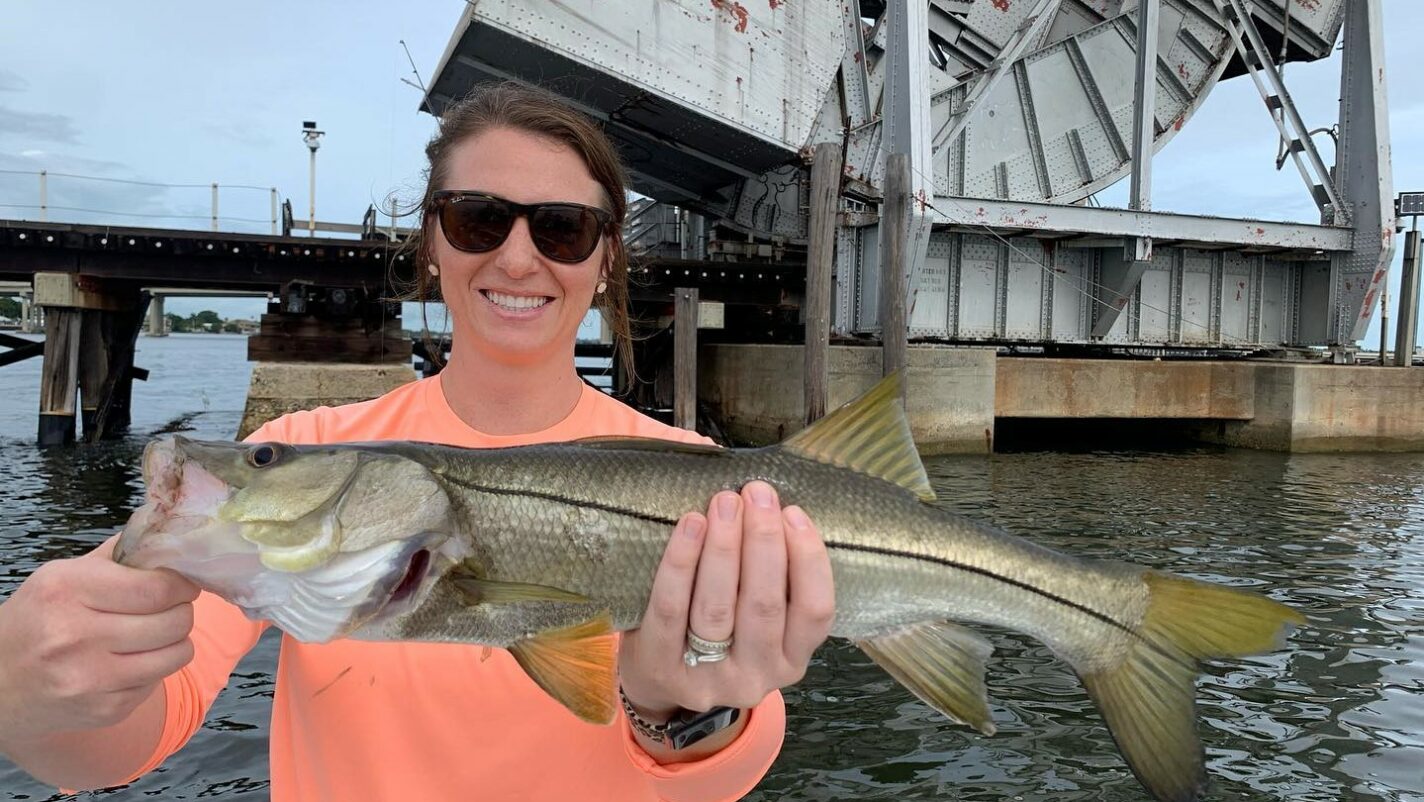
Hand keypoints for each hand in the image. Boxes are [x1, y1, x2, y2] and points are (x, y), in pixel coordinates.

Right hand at [0, 538, 198, 745]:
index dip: (182, 584)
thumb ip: (116, 555)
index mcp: (67, 590)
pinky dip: (154, 668)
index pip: (156, 587)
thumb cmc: (37, 621)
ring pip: (177, 653)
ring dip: (176, 640)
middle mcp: (76, 635)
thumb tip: (167, 534)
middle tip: (171, 607)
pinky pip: (159, 680)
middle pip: (174, 620)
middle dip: (182, 610)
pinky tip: (129, 660)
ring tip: (155, 633)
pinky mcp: (106, 709)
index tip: (183, 583)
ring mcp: (91, 678)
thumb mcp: (62, 577)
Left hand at [619, 480, 834, 720]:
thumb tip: (774, 509)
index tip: (793, 512)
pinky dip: (682, 562)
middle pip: (764, 605)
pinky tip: (691, 525)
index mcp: (792, 660)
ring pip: (718, 606)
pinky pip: (672, 609)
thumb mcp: (760, 621)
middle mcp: (757, 676)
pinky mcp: (665, 669)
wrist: (659, 680)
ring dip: (724, 546)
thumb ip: (774, 581)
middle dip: (763, 541)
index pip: (815, 612)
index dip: (808, 559)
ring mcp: (709, 678)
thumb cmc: (720, 633)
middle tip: (757, 493)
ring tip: (725, 503)